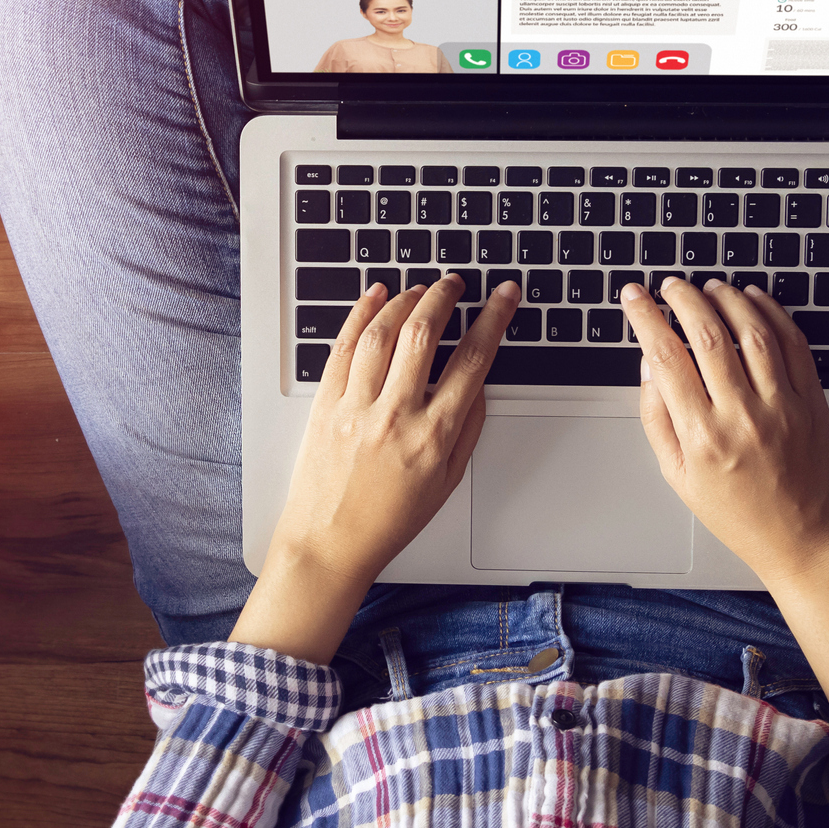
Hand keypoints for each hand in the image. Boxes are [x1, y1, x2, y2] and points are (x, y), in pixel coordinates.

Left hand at [266, 275, 516, 591]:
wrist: (330, 543)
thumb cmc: (389, 520)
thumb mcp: (447, 481)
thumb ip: (468, 428)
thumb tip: (479, 381)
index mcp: (434, 435)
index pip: (473, 358)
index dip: (494, 317)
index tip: (504, 295)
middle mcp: (395, 415)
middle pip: (424, 332)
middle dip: (446, 296)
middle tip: (456, 284)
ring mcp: (356, 407)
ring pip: (383, 331)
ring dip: (406, 300)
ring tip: (420, 289)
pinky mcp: (325, 405)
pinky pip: (344, 346)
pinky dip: (361, 314)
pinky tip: (375, 298)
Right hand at [617, 276, 828, 589]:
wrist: (806, 539)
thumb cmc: (742, 515)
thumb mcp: (680, 478)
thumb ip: (657, 420)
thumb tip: (649, 366)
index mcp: (702, 437)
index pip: (666, 358)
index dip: (645, 318)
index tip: (635, 298)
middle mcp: (742, 416)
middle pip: (707, 334)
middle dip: (682, 298)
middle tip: (670, 285)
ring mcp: (781, 405)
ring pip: (751, 330)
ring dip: (726, 298)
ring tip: (708, 287)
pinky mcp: (812, 400)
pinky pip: (792, 343)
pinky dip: (771, 313)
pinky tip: (753, 300)